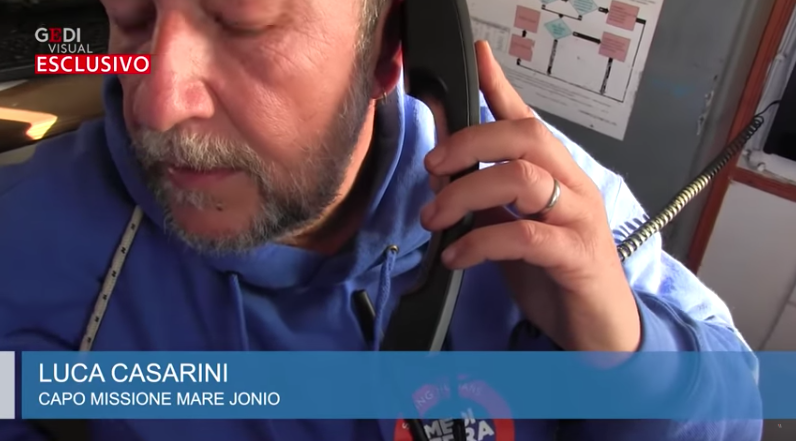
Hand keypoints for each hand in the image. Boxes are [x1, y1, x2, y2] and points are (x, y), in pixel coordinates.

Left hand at [420, 41, 640, 351]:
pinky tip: (456, 256)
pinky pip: (526, 237)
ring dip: (466, 193)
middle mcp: (574, 188)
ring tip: (435, 219)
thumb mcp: (513, 230)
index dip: (502, 87)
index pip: (530, 121)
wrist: (599, 331)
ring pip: (523, 178)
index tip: (478, 57)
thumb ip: (485, 200)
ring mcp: (579, 221)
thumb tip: (442, 174)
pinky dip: (480, 242)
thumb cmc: (555, 274)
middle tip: (433, 166)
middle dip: (471, 142)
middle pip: (527, 137)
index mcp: (558, 176)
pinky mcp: (577, 258)